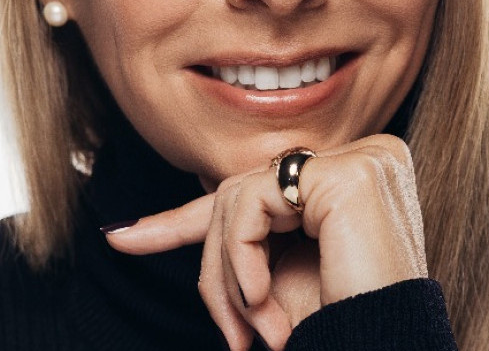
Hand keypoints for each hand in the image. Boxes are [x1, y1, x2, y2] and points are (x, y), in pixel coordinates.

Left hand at [104, 134, 427, 350]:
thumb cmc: (342, 324)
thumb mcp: (274, 280)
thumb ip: (234, 241)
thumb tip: (133, 228)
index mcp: (355, 176)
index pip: (258, 191)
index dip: (184, 220)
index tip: (121, 236)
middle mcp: (368, 155)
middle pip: (242, 194)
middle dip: (216, 268)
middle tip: (232, 336)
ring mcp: (362, 158)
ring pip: (237, 197)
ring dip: (227, 276)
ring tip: (254, 331)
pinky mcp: (347, 175)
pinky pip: (250, 204)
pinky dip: (239, 260)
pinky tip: (261, 304)